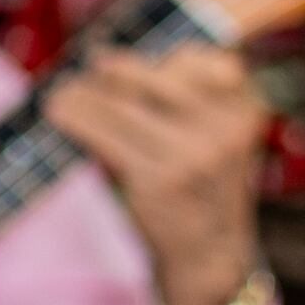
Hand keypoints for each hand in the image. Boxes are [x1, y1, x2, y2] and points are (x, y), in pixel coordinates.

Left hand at [41, 41, 270, 304]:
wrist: (208, 249)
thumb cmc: (201, 179)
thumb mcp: (218, 132)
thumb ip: (190, 93)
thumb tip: (110, 55)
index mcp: (246, 106)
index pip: (201, 58)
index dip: (161, 56)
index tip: (127, 58)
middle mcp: (226, 126)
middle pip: (152, 76)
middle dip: (113, 68)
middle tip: (90, 64)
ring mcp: (193, 153)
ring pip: (119, 104)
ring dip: (81, 93)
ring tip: (62, 93)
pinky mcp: (158, 178)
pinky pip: (102, 134)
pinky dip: (73, 118)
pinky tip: (57, 113)